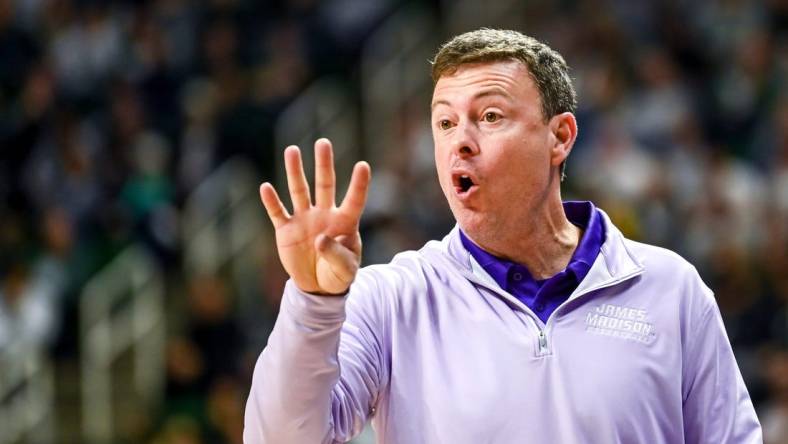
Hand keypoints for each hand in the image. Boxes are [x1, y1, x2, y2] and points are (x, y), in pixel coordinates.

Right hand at [259, 138, 370, 294]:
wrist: (317, 287)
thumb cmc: (338, 275)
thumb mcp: (345, 270)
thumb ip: (336, 254)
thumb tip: (321, 239)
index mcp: (345, 222)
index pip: (354, 200)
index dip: (359, 184)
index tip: (363, 166)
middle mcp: (324, 214)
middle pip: (325, 185)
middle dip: (323, 164)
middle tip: (323, 143)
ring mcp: (304, 220)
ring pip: (299, 191)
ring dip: (295, 172)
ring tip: (292, 150)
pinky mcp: (285, 230)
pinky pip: (277, 213)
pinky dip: (271, 202)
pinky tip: (266, 188)